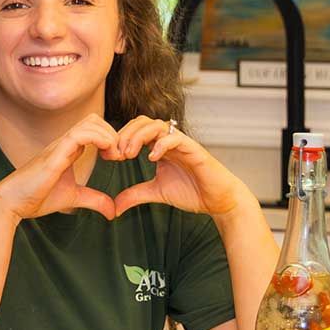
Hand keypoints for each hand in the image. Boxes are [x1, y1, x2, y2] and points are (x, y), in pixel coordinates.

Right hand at [0, 114, 118, 222]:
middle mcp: (65, 143)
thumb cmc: (37, 197)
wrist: (12, 202)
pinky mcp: (55, 153)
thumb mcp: (73, 198)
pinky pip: (80, 135)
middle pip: (94, 119)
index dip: (111, 138)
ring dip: (109, 135)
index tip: (118, 158)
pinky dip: (100, 139)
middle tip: (120, 156)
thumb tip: (113, 211)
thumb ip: (94, 200)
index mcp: (69, 149)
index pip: (94, 128)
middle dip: (113, 133)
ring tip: (115, 156)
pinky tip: (107, 155)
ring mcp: (60, 145)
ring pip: (90, 122)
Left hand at [108, 117, 251, 218]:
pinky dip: (162, 144)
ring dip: (138, 136)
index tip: (110, 157)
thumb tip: (114, 207)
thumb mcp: (156, 192)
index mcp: (159, 147)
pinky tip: (152, 158)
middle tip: (116, 154)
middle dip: (125, 134)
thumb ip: (135, 194)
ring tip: (129, 154)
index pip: (135, 130)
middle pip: (142, 122)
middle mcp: (169, 141)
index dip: (120, 139)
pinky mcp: (195, 150)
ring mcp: (182, 144)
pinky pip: (177, 138)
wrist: (219, 200)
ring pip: (157, 125)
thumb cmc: (192, 192)